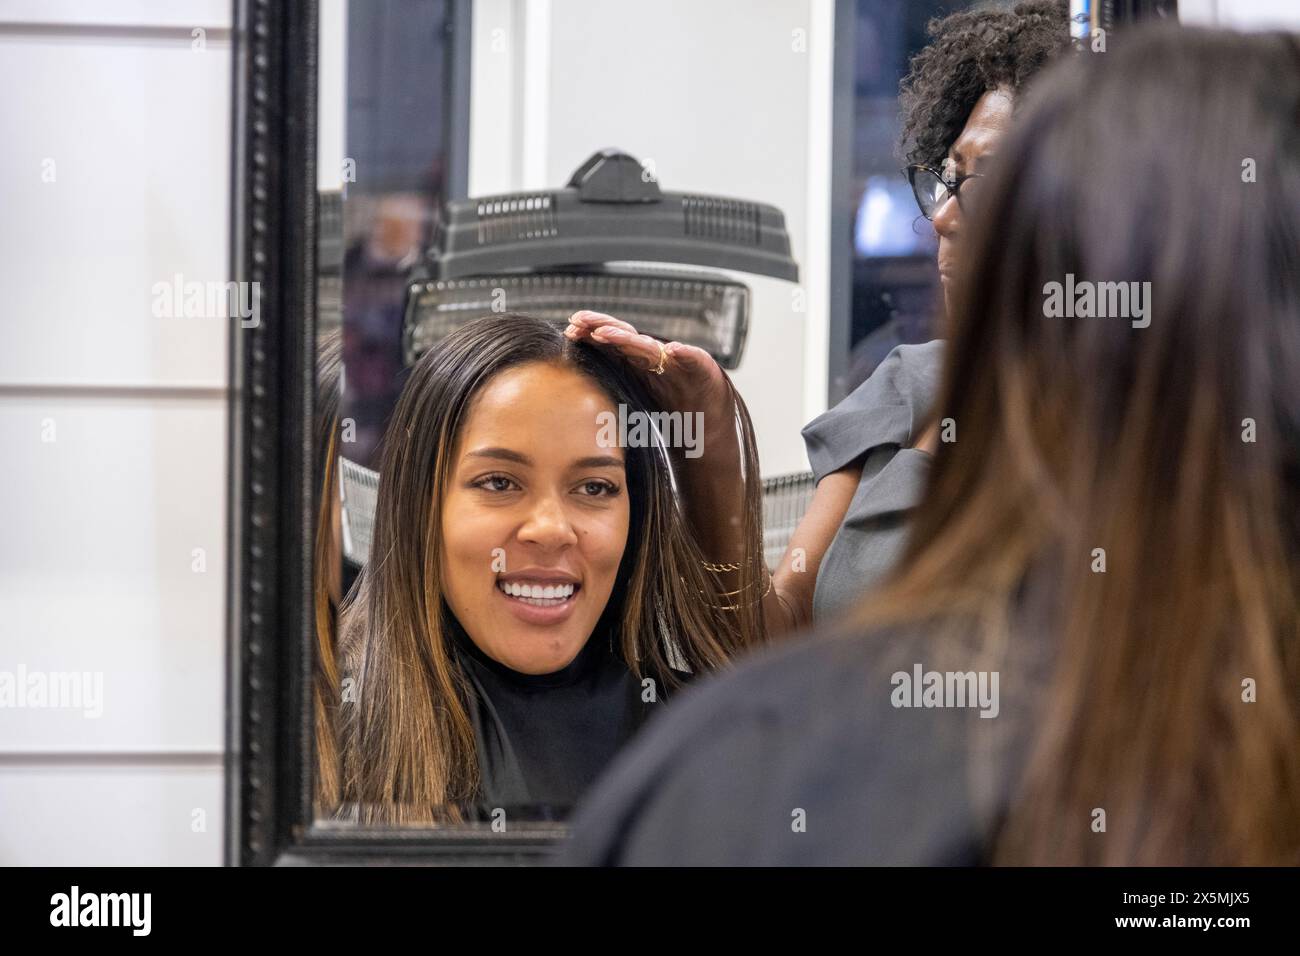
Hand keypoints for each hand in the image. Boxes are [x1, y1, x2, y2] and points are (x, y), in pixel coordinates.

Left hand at [563, 311, 735, 436]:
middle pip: (626, 336)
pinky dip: (685, 354)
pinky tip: (674, 351)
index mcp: (638, 362)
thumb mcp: (636, 395)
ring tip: (606, 334)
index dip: (592, 333)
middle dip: (602, 326)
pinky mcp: (701, 370)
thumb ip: (614, 384)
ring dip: (629, 340)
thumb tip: (574, 390)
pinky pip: (692, 360)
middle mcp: (655, 357)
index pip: (612, 341)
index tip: (570, 329)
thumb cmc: (671, 405)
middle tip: (579, 321)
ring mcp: (676, 362)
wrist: (708, 418)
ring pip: (650, 347)